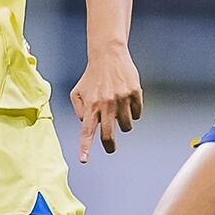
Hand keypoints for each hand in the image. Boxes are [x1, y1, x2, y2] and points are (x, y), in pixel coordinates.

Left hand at [69, 44, 142, 163]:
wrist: (108, 55)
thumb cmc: (91, 76)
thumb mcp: (77, 92)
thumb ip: (79, 110)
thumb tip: (85, 124)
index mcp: (91, 106)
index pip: (86, 131)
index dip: (85, 147)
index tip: (84, 160)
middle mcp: (106, 104)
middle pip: (108, 135)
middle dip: (110, 146)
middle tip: (110, 148)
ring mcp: (122, 100)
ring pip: (126, 126)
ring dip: (123, 123)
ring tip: (118, 109)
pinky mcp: (135, 94)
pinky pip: (138, 114)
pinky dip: (133, 111)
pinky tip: (127, 100)